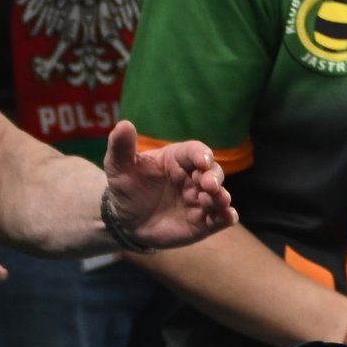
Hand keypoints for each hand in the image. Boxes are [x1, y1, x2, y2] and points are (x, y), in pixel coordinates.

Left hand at [99, 120, 236, 250]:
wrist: (124, 220)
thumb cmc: (126, 187)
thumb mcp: (118, 166)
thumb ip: (121, 146)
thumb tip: (124, 124)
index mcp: (176, 159)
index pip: (194, 151)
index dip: (201, 154)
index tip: (202, 160)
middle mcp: (192, 178)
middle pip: (213, 172)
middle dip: (214, 177)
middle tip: (209, 184)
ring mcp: (199, 200)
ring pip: (219, 195)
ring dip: (222, 196)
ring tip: (218, 199)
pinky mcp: (202, 222)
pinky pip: (220, 218)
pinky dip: (227, 216)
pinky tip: (228, 216)